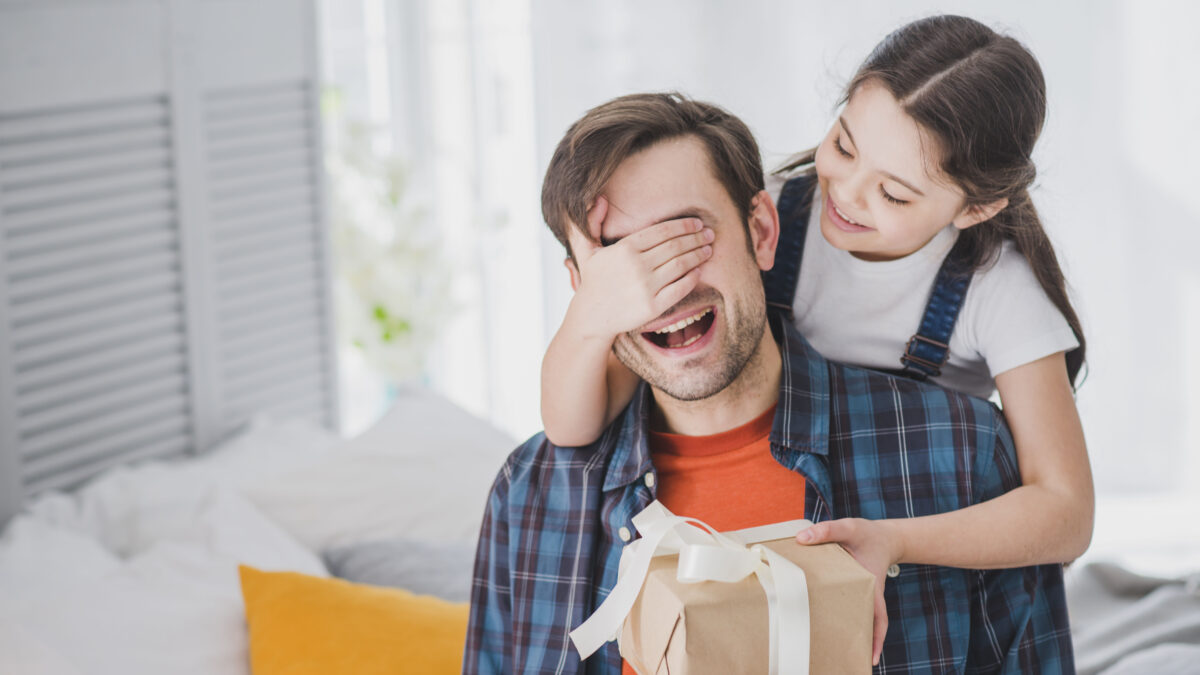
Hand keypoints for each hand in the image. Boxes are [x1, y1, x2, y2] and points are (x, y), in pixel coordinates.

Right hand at [569, 196, 713, 338]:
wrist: (592, 317)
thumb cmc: (593, 281)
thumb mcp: (586, 249)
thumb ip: (590, 222)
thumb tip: (600, 199)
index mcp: (624, 248)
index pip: (662, 231)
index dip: (683, 225)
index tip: (697, 224)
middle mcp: (636, 266)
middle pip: (675, 246)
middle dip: (696, 238)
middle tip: (709, 234)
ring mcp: (646, 287)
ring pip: (681, 265)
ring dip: (698, 255)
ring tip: (708, 250)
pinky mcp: (653, 306)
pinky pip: (680, 288)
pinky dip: (692, 278)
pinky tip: (699, 271)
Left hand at [796, 518, 902, 665]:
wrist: (884, 535)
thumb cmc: (868, 533)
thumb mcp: (849, 527)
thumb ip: (827, 530)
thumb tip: (801, 539)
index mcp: (871, 585)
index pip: (878, 616)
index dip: (876, 638)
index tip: (871, 657)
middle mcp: (868, 595)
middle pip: (865, 623)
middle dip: (858, 642)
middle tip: (848, 660)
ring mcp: (861, 594)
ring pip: (856, 617)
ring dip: (848, 631)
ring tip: (830, 648)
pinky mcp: (853, 590)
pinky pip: (849, 605)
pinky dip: (840, 613)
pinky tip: (823, 617)